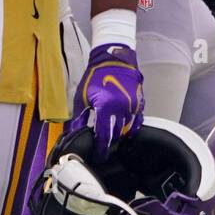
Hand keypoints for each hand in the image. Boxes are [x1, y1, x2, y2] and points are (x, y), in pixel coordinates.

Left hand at [76, 44, 144, 158]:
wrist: (112, 59)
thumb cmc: (95, 76)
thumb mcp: (82, 97)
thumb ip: (79, 118)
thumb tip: (74, 134)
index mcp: (106, 107)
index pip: (104, 136)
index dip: (101, 149)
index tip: (99, 156)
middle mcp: (121, 108)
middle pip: (117, 134)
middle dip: (110, 144)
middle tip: (104, 150)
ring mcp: (133, 105)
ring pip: (128, 128)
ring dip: (120, 135)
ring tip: (113, 140)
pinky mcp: (140, 102)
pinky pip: (138, 121)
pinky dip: (132, 128)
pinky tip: (126, 132)